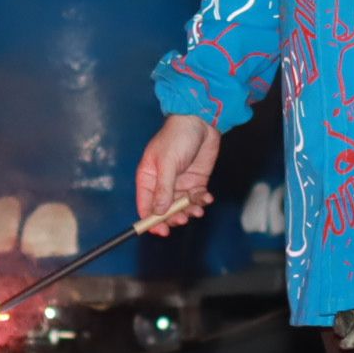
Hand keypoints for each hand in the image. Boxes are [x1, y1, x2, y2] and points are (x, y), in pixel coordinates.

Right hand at [135, 113, 221, 229]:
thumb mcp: (168, 163)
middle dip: (174, 217)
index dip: (151, 220)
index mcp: (149, 177)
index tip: (161, 231)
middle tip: (183, 218)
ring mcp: (180, 183)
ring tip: (198, 208)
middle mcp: (163, 183)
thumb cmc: (177, 137)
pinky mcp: (196, 181)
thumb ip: (163, 188)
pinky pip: (197, 199)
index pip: (146, 205)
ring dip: (190, 211)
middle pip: (164, 210)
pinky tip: (207, 197)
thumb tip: (158, 212)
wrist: (201, 121)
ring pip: (182, 207)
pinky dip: (202, 201)